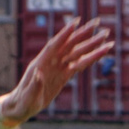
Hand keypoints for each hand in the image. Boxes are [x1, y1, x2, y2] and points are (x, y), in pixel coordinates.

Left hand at [0, 17, 116, 124]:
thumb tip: (39, 74)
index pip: (54, 46)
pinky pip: (79, 64)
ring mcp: (58, 68)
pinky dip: (91, 58)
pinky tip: (101, 52)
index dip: (64, 34)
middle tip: (98, 22)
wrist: (22, 107)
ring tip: (106, 35)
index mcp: (40, 64)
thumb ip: (34, 85)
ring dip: (91, 44)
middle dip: (84, 33)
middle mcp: (51, 62)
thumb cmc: (22, 102)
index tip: (76, 22)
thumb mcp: (27, 97)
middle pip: (69, 45)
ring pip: (77, 53)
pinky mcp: (64, 75)